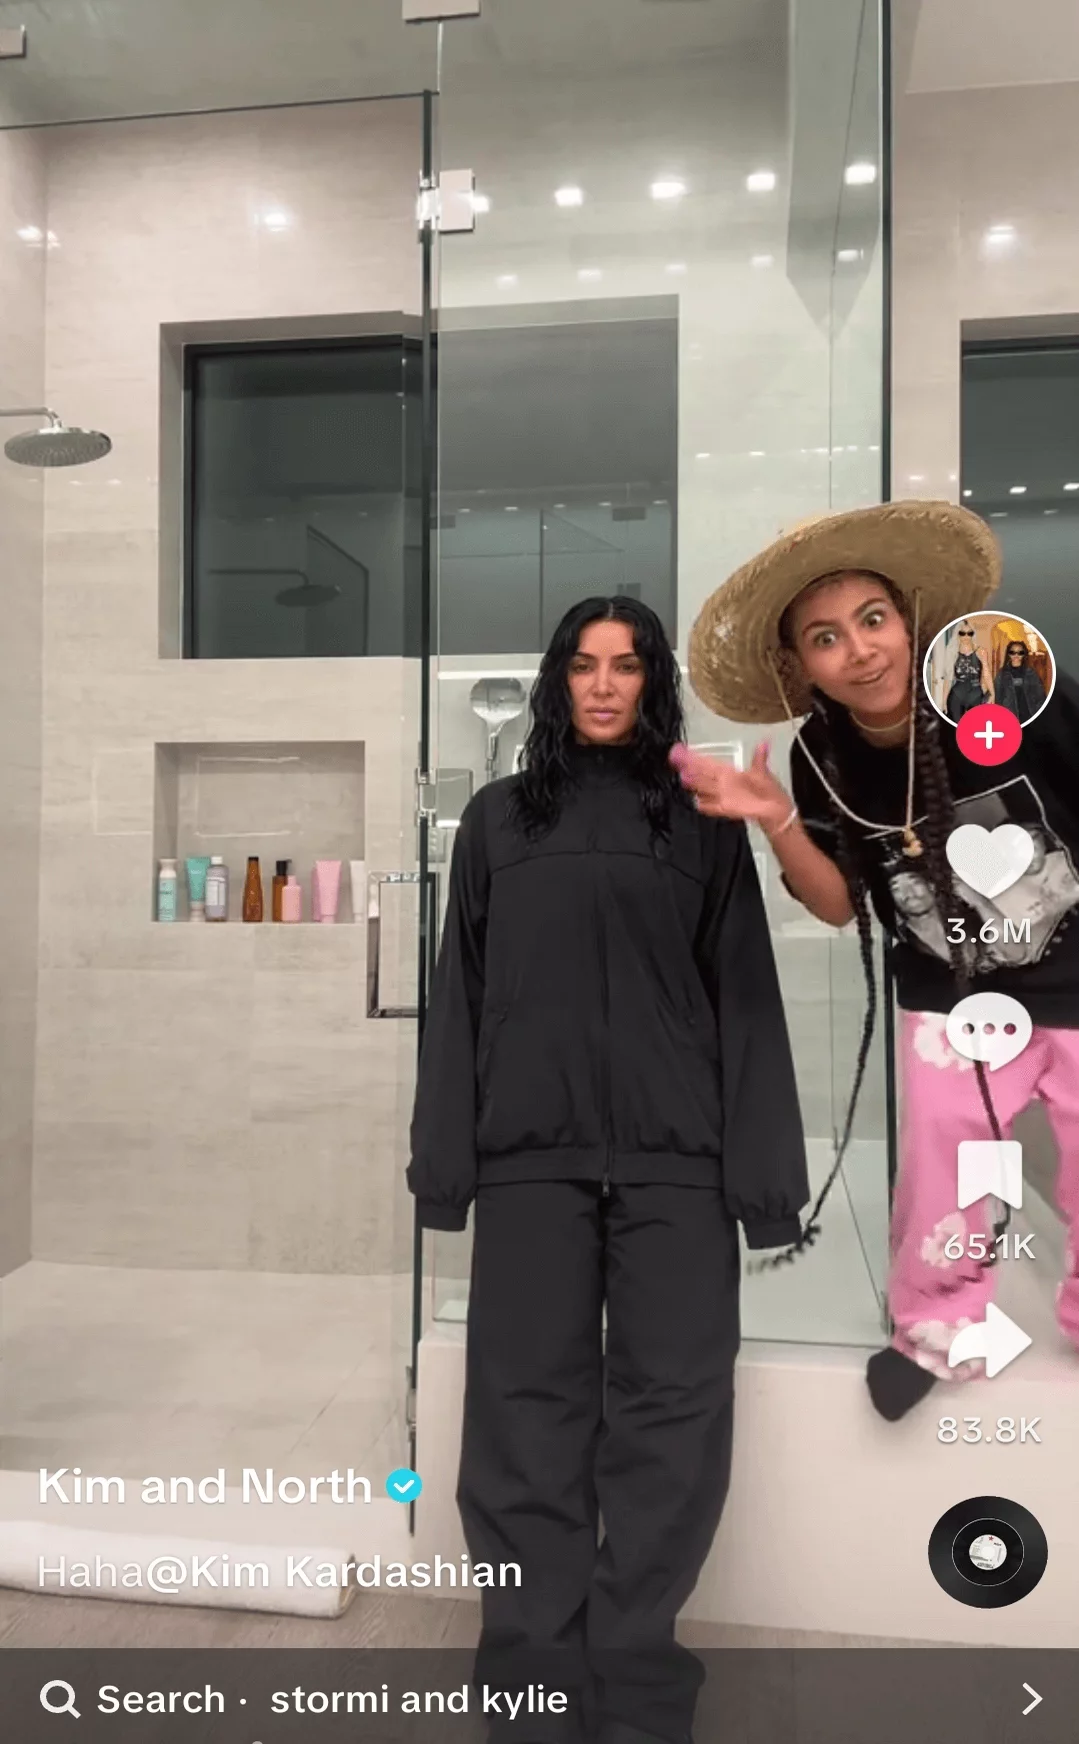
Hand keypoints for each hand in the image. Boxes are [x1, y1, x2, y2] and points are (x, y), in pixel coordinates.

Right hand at [670, 742, 792, 834]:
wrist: (774, 809)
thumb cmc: (767, 791)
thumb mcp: (763, 772)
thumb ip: (760, 758)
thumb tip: (764, 743)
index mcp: (729, 772)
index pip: (707, 763)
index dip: (695, 757)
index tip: (681, 750)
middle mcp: (723, 783)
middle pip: (702, 773)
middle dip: (689, 766)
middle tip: (675, 758)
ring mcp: (724, 796)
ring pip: (705, 787)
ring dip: (695, 783)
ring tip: (683, 776)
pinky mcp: (728, 808)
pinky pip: (713, 806)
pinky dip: (707, 804)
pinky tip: (697, 801)